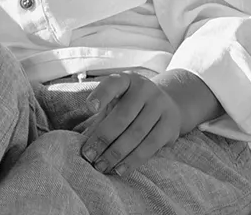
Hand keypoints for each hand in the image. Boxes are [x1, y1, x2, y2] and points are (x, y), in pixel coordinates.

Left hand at [75, 71, 208, 175]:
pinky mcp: (170, 125)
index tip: (89, 108)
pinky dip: (133, 160)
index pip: (113, 84)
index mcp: (126, 80)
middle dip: (103, 138)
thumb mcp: (116, 103)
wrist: (168, 103)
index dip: (101, 95)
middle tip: (89, 155)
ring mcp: (160, 106)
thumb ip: (100, 118)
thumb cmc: (130, 105)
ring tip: (101, 166)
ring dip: (116, 153)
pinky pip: (151, 146)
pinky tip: (120, 169)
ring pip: (136, 133)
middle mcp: (145, 89)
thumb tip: (80, 142)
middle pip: (123, 116)